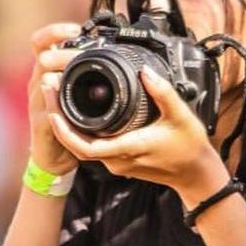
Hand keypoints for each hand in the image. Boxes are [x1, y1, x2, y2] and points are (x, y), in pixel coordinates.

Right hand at [27, 22, 84, 174]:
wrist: (56, 154)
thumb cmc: (69, 120)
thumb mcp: (78, 91)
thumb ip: (86, 72)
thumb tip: (112, 49)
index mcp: (47, 71)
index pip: (41, 42)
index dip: (55, 32)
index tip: (75, 28)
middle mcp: (38, 83)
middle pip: (43, 58)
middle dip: (66, 55)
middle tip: (85, 56)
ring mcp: (37, 104)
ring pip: (43, 81)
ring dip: (61, 76)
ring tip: (79, 74)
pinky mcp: (41, 125)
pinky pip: (47, 112)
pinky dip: (58, 105)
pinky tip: (69, 103)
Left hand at [46, 65, 229, 204]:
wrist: (196, 174)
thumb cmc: (190, 147)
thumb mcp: (180, 115)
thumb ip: (162, 91)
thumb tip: (145, 71)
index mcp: (130, 148)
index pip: (85, 145)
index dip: (64, 128)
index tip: (53, 104)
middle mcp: (118, 159)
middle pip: (76, 145)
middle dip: (58, 120)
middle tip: (49, 90)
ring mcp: (118, 163)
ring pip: (83, 147)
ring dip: (68, 125)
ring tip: (59, 96)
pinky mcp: (120, 162)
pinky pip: (93, 148)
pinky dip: (81, 132)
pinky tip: (78, 111)